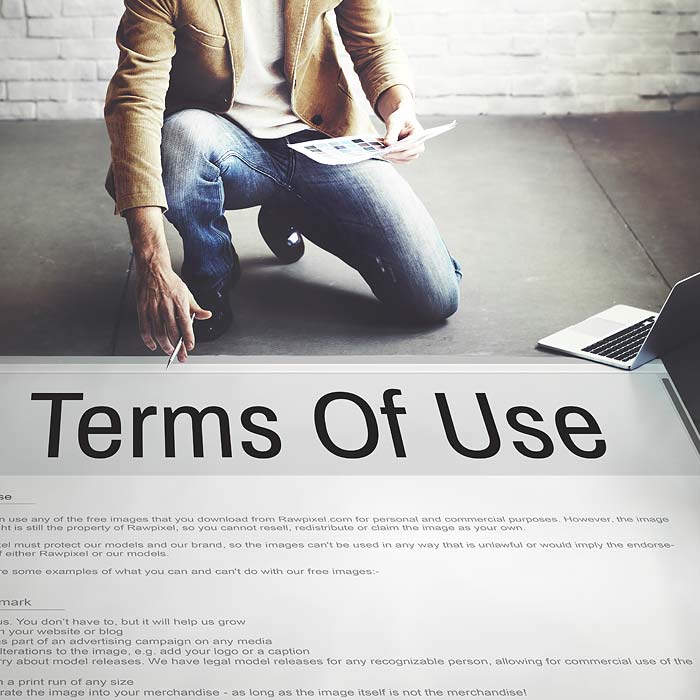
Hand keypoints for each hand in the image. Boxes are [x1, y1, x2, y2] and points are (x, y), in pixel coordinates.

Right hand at [126, 206, 210, 362]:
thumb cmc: (170, 282)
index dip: (188, 338)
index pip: (186, 324)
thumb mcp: (187, 293)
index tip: (190, 347)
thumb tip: (207, 315)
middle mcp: (166, 306)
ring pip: (159, 333)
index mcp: (179, 302)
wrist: (153, 269)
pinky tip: (153, 345)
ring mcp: (153, 308)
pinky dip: (148, 340)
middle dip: (177, 347)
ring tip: (169, 352)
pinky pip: (144, 328)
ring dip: (164, 345)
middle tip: (181, 356)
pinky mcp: (142, 309)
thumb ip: (196, 307)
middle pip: (172, 332)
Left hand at [376, 84, 424, 163]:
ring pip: (403, 160)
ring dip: (392, 157)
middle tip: (382, 153)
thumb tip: (388, 144)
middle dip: (394, 154)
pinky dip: (391, 158)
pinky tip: (384, 154)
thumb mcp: (395, 122)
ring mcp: (413, 153)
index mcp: (419, 135)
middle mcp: (419, 146)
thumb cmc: (400, 119)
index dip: (400, 148)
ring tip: (381, 152)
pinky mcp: (407, 157)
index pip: (411, 144)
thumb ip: (392, 133)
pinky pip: (399, 161)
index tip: (389, 149)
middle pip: (407, 154)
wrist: (400, 121)